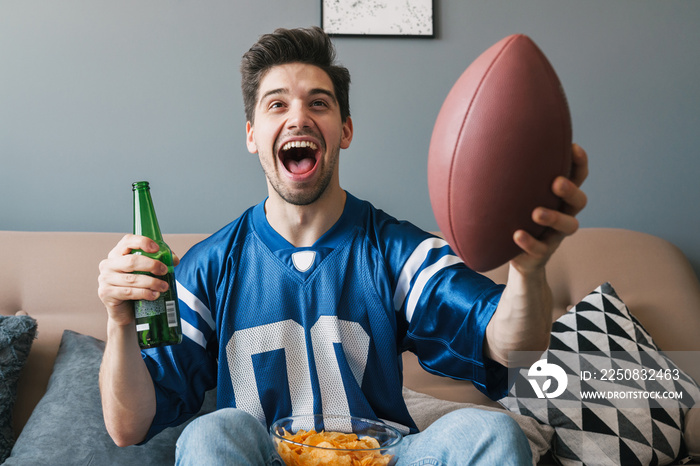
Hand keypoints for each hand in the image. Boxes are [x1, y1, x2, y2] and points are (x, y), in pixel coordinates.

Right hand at [97, 234, 179, 325]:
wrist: (125, 311)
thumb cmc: (137, 287)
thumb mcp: (147, 272)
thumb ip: (159, 262)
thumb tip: (174, 259)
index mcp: (117, 253)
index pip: (127, 241)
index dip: (142, 242)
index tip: (157, 248)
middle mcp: (108, 264)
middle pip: (131, 261)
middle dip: (152, 265)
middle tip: (165, 271)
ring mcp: (105, 279)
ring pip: (132, 278)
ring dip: (152, 282)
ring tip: (164, 286)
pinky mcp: (106, 293)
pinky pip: (128, 292)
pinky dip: (144, 293)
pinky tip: (154, 295)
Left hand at [510, 143, 588, 272]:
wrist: (517, 254)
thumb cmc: (516, 212)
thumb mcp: (518, 191)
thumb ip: (515, 170)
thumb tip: (494, 133)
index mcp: (560, 195)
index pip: (578, 176)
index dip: (580, 163)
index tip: (573, 147)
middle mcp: (564, 213)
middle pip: (580, 201)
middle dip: (571, 190)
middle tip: (556, 182)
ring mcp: (555, 234)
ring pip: (569, 226)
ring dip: (554, 218)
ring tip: (536, 213)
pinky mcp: (542, 252)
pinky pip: (541, 249)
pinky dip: (530, 242)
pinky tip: (516, 235)